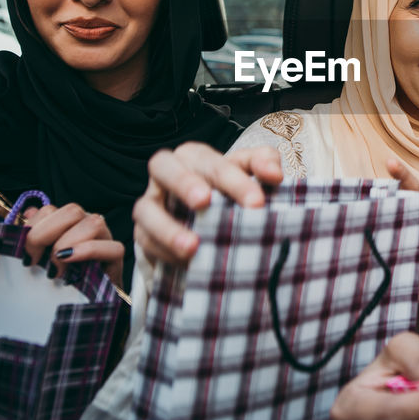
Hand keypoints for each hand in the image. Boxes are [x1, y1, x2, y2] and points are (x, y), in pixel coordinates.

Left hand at [22, 203, 123, 286]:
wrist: (85, 303)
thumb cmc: (60, 280)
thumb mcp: (41, 258)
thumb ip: (34, 234)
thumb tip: (29, 213)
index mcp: (68, 222)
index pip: (51, 210)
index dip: (33, 228)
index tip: (24, 254)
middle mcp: (88, 225)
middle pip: (72, 211)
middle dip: (46, 234)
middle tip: (34, 260)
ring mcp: (106, 239)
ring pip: (94, 223)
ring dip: (68, 243)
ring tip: (55, 268)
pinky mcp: (117, 259)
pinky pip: (113, 247)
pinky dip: (89, 251)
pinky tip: (71, 261)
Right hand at [133, 142, 283, 267]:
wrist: (208, 225)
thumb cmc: (229, 192)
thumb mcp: (248, 173)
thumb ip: (263, 164)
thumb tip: (275, 174)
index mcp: (193, 157)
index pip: (209, 160)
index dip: (232, 178)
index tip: (257, 202)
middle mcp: (166, 174)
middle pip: (163, 166)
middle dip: (183, 182)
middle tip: (206, 201)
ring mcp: (151, 203)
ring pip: (145, 209)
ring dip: (167, 228)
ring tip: (193, 246)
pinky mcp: (143, 233)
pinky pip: (146, 241)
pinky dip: (165, 252)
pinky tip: (187, 262)